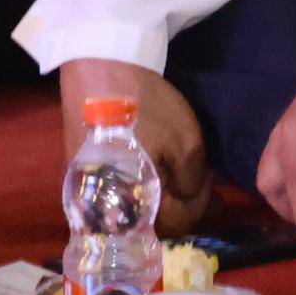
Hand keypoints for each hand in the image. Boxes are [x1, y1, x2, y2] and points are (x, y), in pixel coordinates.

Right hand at [57, 61, 212, 224]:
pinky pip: (118, 196)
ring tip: (184, 182)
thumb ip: (193, 180)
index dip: (200, 206)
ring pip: (134, 210)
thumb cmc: (146, 109)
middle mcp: (103, 208)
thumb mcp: (186, 143)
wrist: (100, 72)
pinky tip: (158, 174)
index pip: (176, 222)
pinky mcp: (81, 176)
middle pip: (152, 222)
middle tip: (203, 188)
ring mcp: (88, 193)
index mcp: (132, 203)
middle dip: (182, 206)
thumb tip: (186, 194)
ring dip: (163, 199)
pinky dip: (143, 190)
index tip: (214, 187)